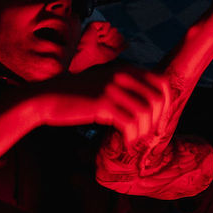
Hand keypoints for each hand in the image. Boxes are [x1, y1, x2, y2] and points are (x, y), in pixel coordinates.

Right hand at [39, 66, 171, 141]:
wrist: (46, 97)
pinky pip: (129, 123)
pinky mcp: (102, 104)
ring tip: (134, 140)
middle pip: (157, 99)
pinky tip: (125, 143)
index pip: (161, 83)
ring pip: (146, 113)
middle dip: (157, 121)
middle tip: (146, 134)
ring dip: (143, 131)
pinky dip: (131, 137)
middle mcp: (121, 75)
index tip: (159, 121)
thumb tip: (152, 105)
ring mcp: (112, 88)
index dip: (166, 104)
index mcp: (125, 69)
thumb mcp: (104, 83)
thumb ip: (126, 87)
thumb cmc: (77, 96)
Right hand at [69, 19, 127, 72]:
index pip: (120, 38)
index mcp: (109, 41)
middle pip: (118, 33)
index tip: (108, 48)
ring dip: (107, 37)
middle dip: (112, 40)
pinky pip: (108, 24)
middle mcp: (105, 34)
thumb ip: (121, 48)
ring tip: (99, 40)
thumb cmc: (98, 56)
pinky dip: (104, 31)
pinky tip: (97, 35)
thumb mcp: (113, 54)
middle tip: (102, 44)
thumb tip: (128, 43)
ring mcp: (100, 29)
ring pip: (114, 29)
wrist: (87, 54)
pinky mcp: (96, 25)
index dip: (116, 43)